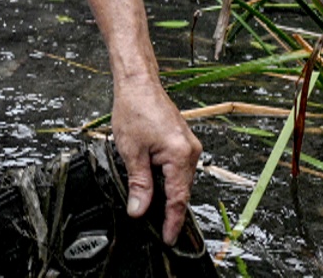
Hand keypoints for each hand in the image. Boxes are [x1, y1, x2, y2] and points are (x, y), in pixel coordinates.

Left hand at [110, 79, 201, 241]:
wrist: (138, 83)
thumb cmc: (134, 109)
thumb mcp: (131, 151)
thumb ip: (139, 183)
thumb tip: (139, 210)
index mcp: (180, 155)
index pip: (178, 198)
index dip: (172, 221)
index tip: (168, 238)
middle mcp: (191, 152)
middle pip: (182, 190)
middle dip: (169, 210)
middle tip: (158, 229)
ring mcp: (190, 146)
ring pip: (180, 180)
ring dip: (168, 193)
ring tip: (153, 209)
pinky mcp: (183, 142)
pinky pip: (179, 168)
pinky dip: (168, 179)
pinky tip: (156, 185)